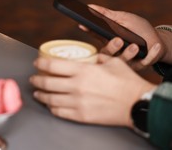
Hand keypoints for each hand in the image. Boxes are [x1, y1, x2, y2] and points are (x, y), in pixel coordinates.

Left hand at [30, 55, 155, 126]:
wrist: (138, 103)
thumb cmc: (127, 82)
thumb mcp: (112, 62)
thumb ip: (98, 57)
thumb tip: (92, 56)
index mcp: (82, 70)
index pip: (52, 65)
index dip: (40, 63)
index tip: (37, 63)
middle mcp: (76, 86)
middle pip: (47, 82)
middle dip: (36, 80)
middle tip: (33, 78)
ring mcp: (78, 102)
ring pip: (50, 99)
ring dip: (40, 95)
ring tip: (37, 93)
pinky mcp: (81, 115)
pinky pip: (59, 112)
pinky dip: (51, 108)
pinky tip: (50, 105)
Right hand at [87, 5, 165, 69]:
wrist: (158, 40)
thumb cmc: (139, 29)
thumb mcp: (124, 18)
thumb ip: (107, 14)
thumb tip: (90, 6)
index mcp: (108, 40)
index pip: (96, 35)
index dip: (90, 31)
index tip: (84, 25)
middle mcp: (114, 52)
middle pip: (106, 53)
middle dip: (111, 48)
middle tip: (118, 40)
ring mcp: (126, 61)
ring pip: (122, 61)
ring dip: (128, 54)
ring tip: (135, 46)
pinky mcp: (140, 66)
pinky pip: (143, 63)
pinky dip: (151, 54)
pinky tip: (155, 46)